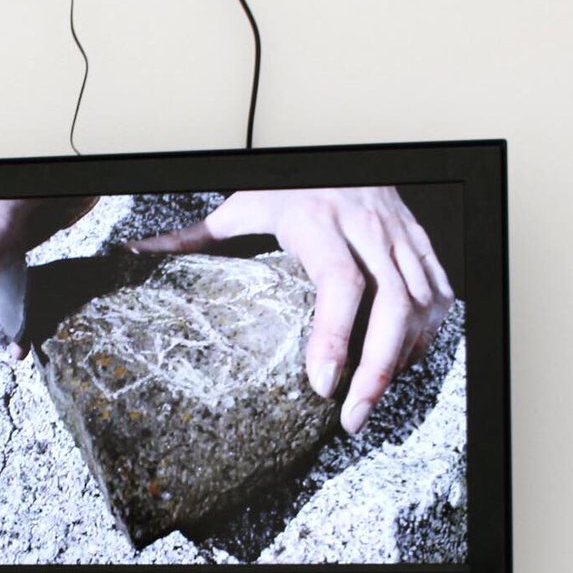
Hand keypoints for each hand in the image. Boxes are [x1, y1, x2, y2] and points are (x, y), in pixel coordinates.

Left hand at [128, 187, 453, 433]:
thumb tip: (135, 256)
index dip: (335, 336)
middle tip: (350, 417)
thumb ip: (192, 238)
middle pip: (390, 305)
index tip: (321, 384)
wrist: (346, 155)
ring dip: (399, 360)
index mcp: (320, 221)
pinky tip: (400, 365)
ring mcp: (401, 238)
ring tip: (369, 402)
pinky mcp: (423, 246)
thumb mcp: (241, 207)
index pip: (339, 283)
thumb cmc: (291, 187)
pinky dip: (425, 336)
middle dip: (375, 369)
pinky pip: (437, 296)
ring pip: (418, 307)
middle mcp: (368, 228)